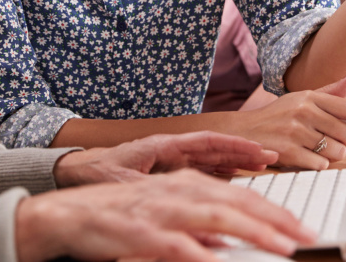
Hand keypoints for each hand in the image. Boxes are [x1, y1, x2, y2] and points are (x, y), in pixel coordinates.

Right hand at [15, 169, 314, 261]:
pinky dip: (199, 252)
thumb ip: (197, 229)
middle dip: (275, 220)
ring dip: (252, 231)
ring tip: (281, 246)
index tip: (303, 229)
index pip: (241, 196)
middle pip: (236, 202)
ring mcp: (159, 210)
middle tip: (306, 236)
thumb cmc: (118, 218)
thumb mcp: (164, 218)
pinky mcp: (139, 232)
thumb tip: (225, 244)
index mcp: (186, 184)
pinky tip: (218, 261)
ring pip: (215, 215)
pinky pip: (175, 244)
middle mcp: (178, 191)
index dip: (275, 212)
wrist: (67, 215)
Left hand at [53, 132, 278, 185]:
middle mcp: (170, 149)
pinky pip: (200, 170)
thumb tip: (178, 205)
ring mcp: (170, 159)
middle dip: (243, 152)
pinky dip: (221, 172)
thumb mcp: (125, 185)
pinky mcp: (167, 171)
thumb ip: (154, 195)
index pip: (205, 141)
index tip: (257, 150)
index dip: (233, 146)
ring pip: (210, 158)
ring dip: (236, 161)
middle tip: (271, 157)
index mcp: (162, 146)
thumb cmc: (97, 173)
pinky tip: (236, 180)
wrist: (74, 171)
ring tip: (262, 165)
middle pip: (214, 148)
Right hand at [235, 72, 345, 168]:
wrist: (244, 131)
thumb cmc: (277, 116)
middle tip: (331, 144)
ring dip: (332, 156)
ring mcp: (295, 131)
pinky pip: (321, 165)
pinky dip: (317, 165)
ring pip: (337, 152)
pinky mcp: (288, 151)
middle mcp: (304, 110)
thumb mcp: (301, 98)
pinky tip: (305, 158)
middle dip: (344, 144)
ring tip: (317, 151)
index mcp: (310, 97)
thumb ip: (330, 91)